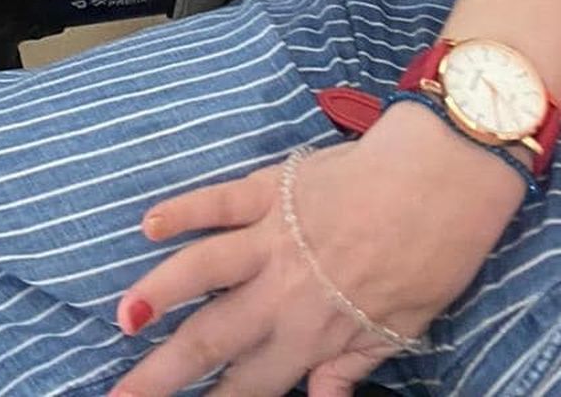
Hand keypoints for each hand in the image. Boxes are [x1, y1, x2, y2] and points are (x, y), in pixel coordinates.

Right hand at [111, 109, 525, 396]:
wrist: (441, 184)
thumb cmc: (429, 259)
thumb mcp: (399, 331)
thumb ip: (349, 368)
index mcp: (315, 335)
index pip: (251, 384)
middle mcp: (283, 293)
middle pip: (210, 339)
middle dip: (161, 372)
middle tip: (119, 391)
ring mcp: (272, 238)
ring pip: (200, 271)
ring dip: (159, 295)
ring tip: (124, 320)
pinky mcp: (270, 189)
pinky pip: (216, 201)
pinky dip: (182, 212)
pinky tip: (149, 224)